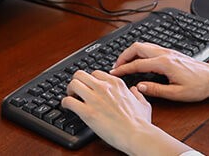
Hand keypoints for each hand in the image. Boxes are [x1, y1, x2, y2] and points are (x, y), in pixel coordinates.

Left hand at [61, 70, 186, 154]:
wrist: (137, 135)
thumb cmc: (141, 122)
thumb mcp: (143, 103)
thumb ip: (138, 94)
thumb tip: (135, 90)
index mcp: (116, 84)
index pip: (95, 73)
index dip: (90, 80)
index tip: (88, 86)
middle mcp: (103, 87)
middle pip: (80, 74)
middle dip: (76, 81)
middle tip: (75, 90)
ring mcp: (94, 98)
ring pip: (73, 84)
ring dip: (69, 90)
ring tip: (70, 97)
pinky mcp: (87, 112)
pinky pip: (68, 101)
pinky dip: (64, 103)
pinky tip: (67, 107)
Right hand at [111, 42, 208, 101]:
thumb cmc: (199, 86)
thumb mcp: (177, 93)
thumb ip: (156, 90)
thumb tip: (139, 87)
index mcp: (164, 63)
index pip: (137, 63)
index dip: (123, 68)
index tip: (114, 73)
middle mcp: (165, 53)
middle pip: (137, 47)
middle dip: (123, 55)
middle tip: (116, 66)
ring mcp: (167, 51)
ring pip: (143, 45)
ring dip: (131, 52)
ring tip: (124, 63)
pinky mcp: (170, 52)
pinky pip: (150, 47)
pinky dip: (139, 52)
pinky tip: (138, 60)